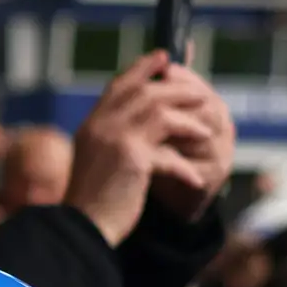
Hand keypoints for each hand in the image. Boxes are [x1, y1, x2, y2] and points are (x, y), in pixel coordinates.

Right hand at [63, 56, 229, 245]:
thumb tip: (142, 121)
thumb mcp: (98, 159)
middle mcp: (101, 126)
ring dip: (188, 122)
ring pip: (161, 114)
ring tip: (206, 132)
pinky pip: (168, 155)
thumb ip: (113, 137)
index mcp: (93, 124)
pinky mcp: (132, 160)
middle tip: (200, 93)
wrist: (81, 229)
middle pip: (146, 92)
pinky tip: (195, 179)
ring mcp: (116, 140)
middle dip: (177, 90)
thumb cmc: (92, 201)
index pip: (120, 84)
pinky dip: (184, 168)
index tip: (164, 57)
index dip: (143, 68)